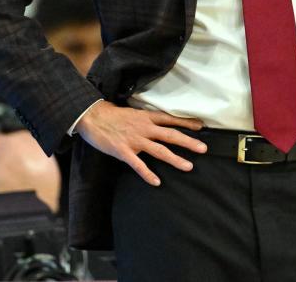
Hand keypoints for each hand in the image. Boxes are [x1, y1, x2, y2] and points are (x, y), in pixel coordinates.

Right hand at [75, 101, 205, 185]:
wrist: (91, 116)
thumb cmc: (111, 115)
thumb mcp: (132, 113)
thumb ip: (146, 120)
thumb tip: (158, 125)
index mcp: (146, 117)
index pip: (170, 119)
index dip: (186, 122)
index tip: (201, 126)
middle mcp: (144, 128)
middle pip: (170, 135)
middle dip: (188, 142)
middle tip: (203, 148)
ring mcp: (134, 140)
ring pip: (159, 150)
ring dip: (175, 159)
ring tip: (189, 166)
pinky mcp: (123, 151)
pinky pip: (138, 164)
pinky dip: (147, 173)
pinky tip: (156, 182)